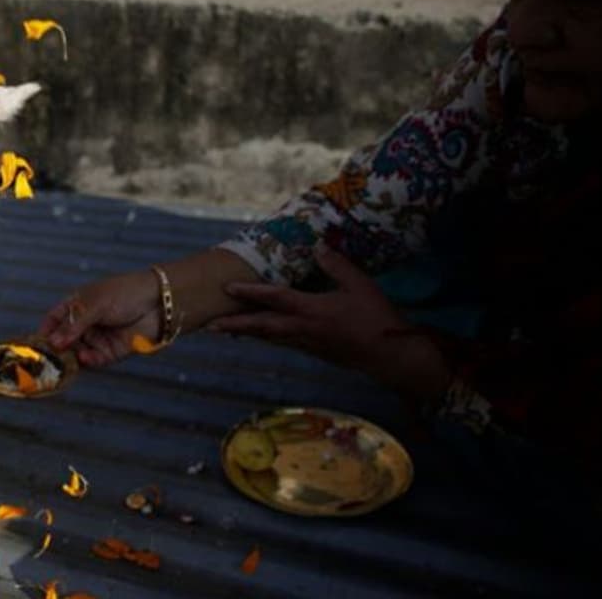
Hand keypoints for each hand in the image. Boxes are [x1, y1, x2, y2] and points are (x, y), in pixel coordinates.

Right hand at [39, 270, 160, 367]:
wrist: (158, 302)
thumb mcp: (95, 305)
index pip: (54, 319)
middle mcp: (85, 324)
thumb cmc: (124, 294)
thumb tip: (53, 343)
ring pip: (77, 352)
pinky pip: (94, 359)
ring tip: (66, 360)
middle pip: (64, 340)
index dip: (45, 330)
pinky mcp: (110, 352)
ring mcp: (98, 338)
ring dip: (71, 357)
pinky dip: (88, 360)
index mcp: (78, 306)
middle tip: (46, 359)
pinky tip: (84, 358)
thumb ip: (74, 326)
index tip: (35, 342)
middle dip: (56, 349)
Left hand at [211, 246, 450, 400]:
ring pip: (270, 338)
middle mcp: (304, 330)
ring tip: (225, 330)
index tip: (228, 288)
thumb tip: (317, 246)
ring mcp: (308, 344)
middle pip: (262, 327)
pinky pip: (283, 343)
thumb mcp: (360, 285)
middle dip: (235, 325)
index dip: (250, 292)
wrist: (391, 355)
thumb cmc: (378, 317)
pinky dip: (267, 338)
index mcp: (313, 311)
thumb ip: (337, 265)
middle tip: (209, 325)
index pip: (275, 299)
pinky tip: (260, 335)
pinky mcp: (315, 352)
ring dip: (247, 333)